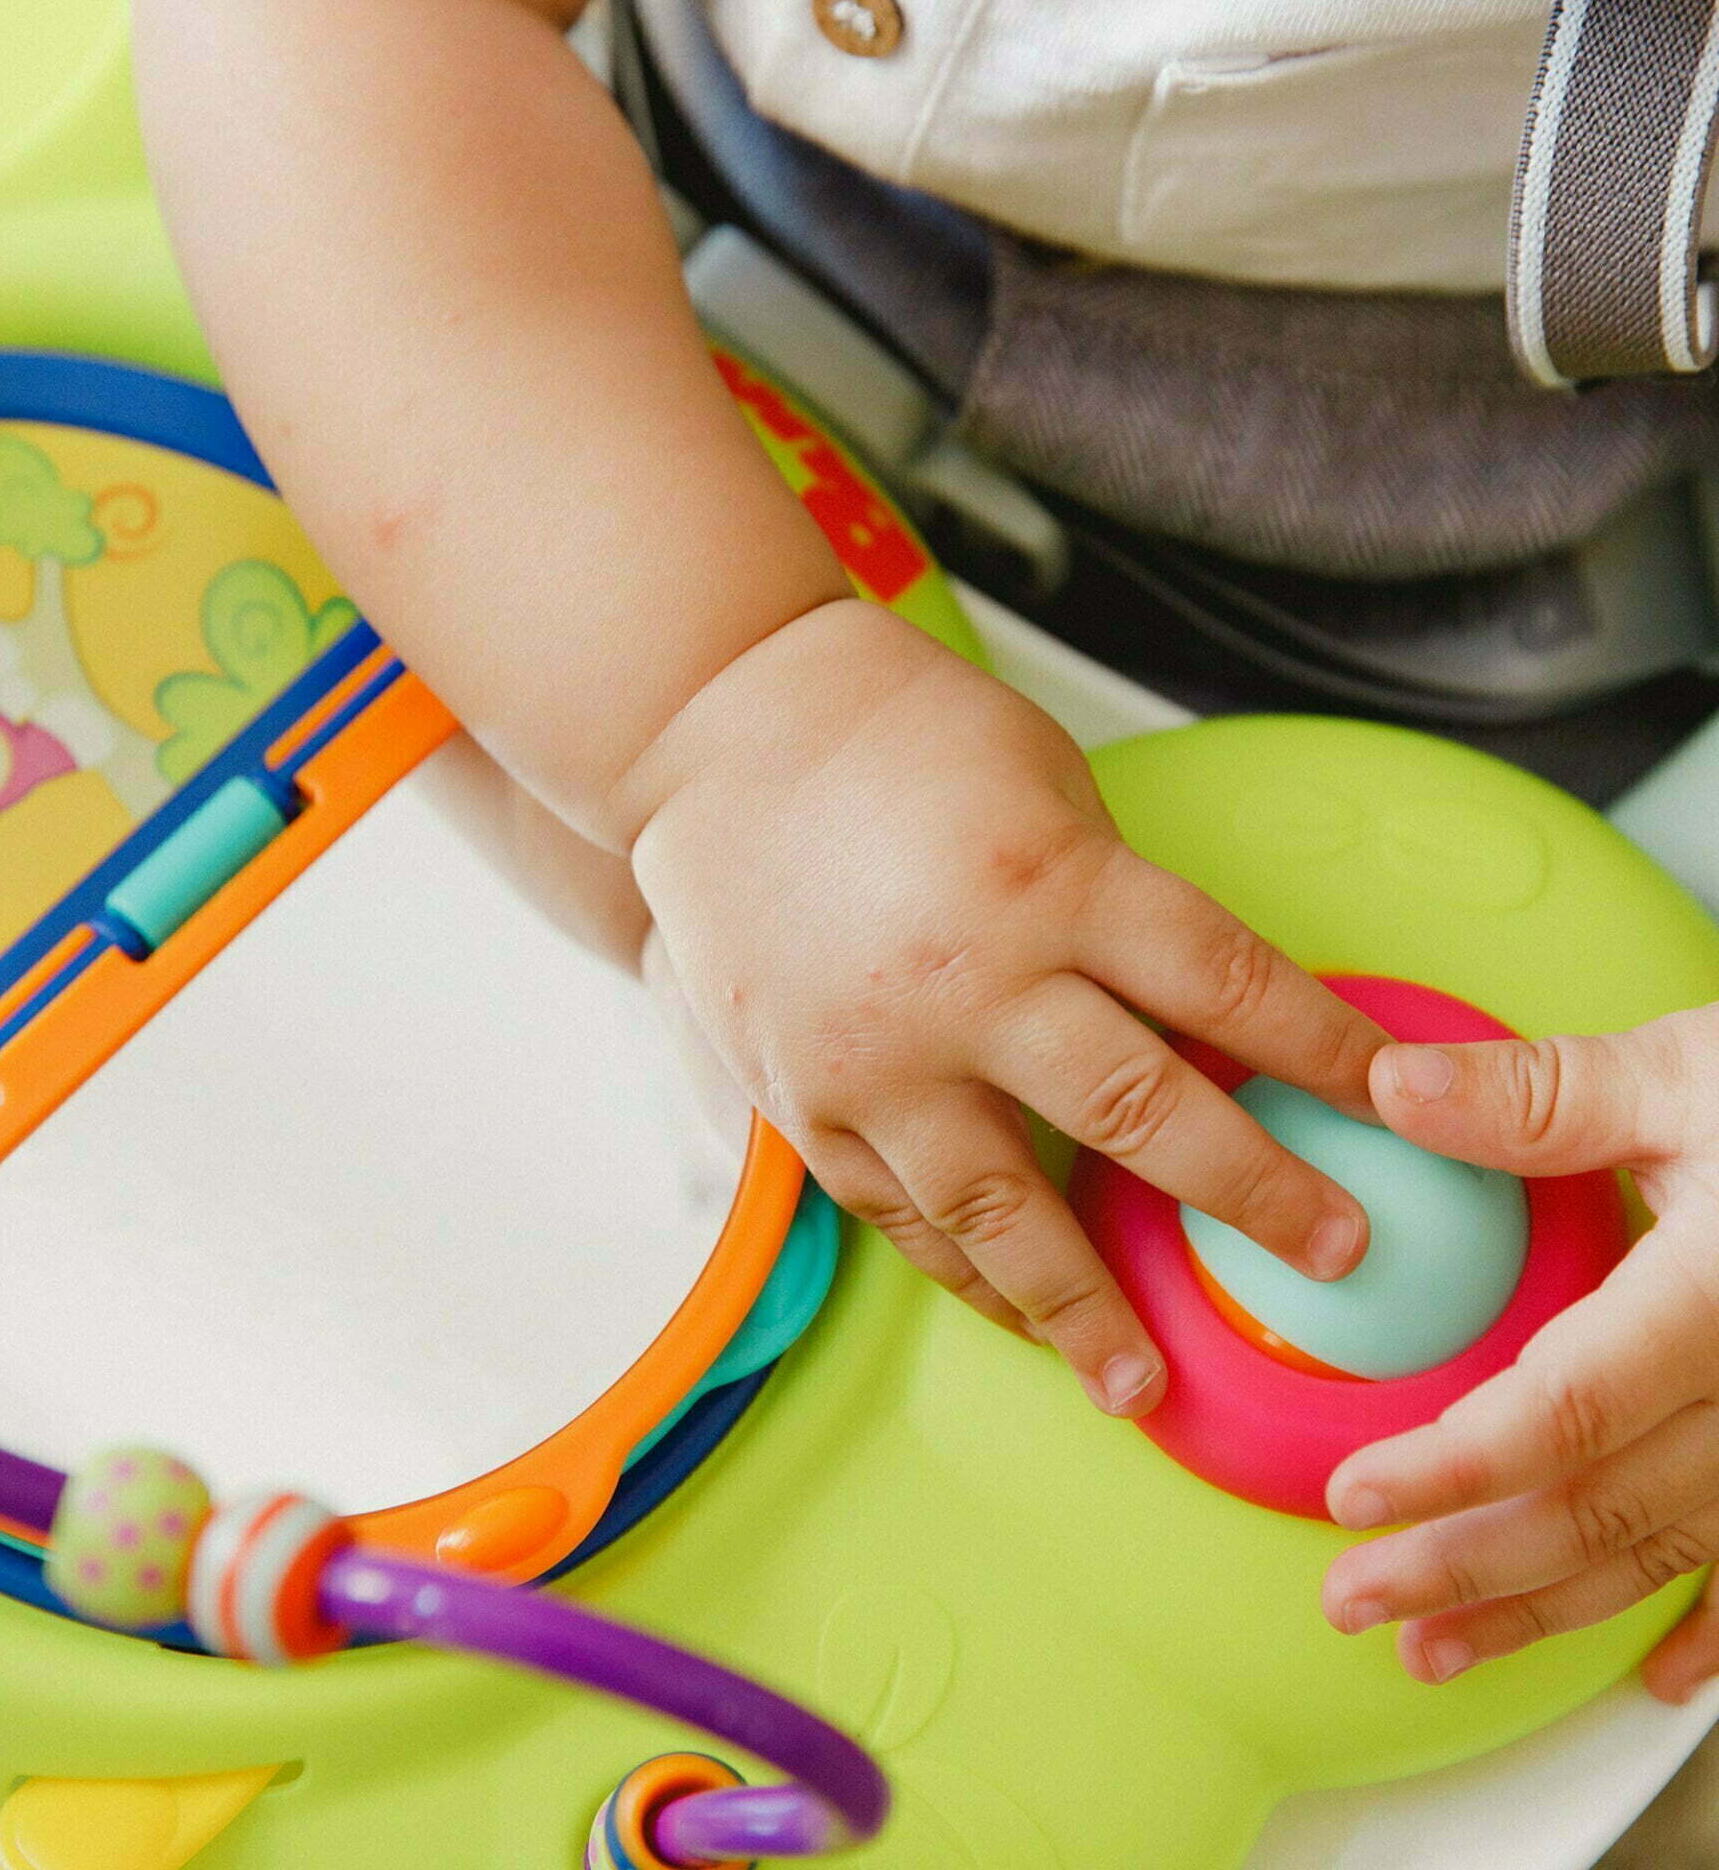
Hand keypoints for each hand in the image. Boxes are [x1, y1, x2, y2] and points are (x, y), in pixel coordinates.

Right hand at [623, 599, 1386, 1416]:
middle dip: (1255, 1193)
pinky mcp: (804, 1097)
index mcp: (1052, 879)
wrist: (712, 727)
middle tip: (1334, 1257)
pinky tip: (1014, 1315)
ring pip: (1004, 1211)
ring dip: (1084, 1308)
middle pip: (1144, 1113)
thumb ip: (1114, 901)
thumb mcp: (1046, 782)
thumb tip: (1193, 1011)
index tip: (1404, 1106)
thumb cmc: (894, 733)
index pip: (1227, 986)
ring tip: (1143, 1389)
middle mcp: (971, 982)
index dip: (1329, 1055)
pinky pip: (899, 1212)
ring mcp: (878, 1055)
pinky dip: (964, 1273)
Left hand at [1321, 1002, 1718, 1701]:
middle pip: (1604, 1510)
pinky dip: (1716, 1632)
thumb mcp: (1693, 1071)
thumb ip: (1543, 1096)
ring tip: (1436, 1648)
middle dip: (1467, 1568)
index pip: (1567, 1414)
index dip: (1452, 1470)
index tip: (1352, 1500)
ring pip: (1671, 1554)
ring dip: (1550, 1612)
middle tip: (1353, 1600)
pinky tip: (1659, 1676)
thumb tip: (1391, 1087)